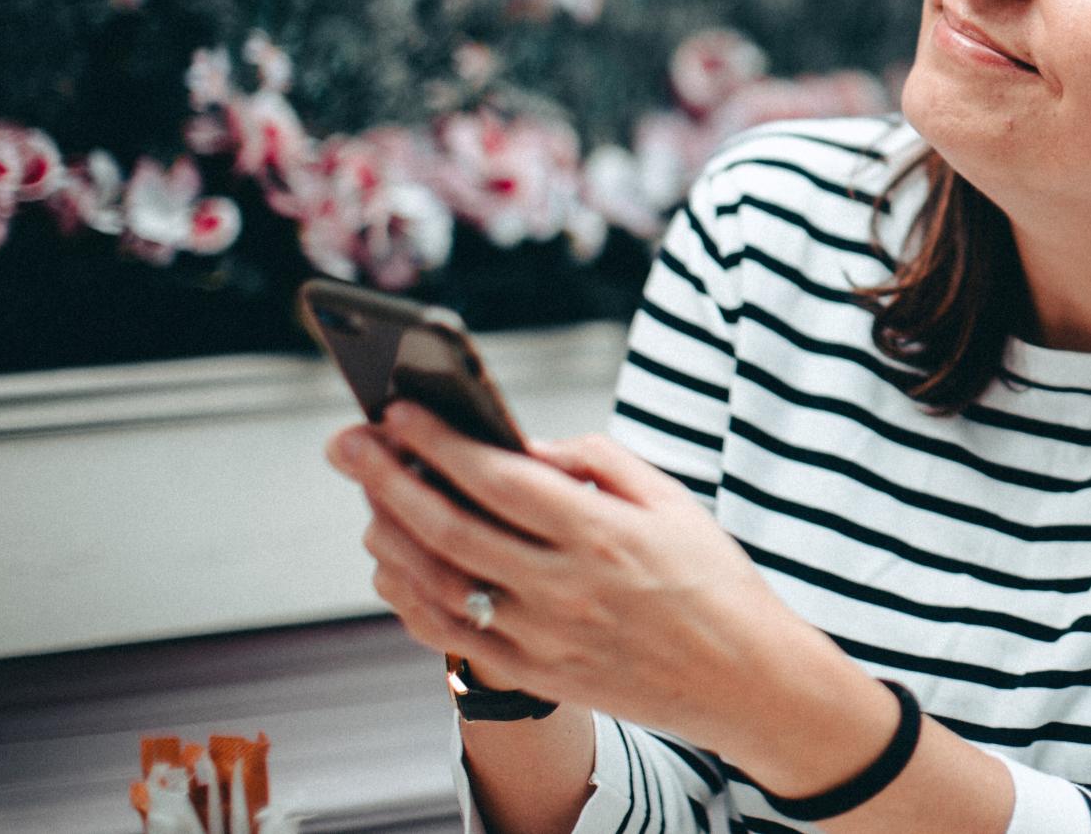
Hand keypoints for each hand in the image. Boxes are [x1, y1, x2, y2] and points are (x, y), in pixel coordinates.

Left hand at [326, 401, 797, 750]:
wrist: (743, 677)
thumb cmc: (710, 578)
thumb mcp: (671, 500)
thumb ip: (598, 461)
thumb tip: (526, 445)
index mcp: (604, 534)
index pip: (501, 480)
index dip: (442, 443)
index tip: (400, 411)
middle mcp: (566, 589)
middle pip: (451, 528)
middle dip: (388, 478)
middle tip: (347, 442)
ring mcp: (545, 638)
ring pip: (439, 584)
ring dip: (390, 535)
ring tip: (368, 496)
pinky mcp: (535, 675)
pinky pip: (452, 636)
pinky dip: (409, 599)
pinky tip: (392, 564)